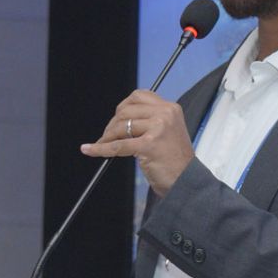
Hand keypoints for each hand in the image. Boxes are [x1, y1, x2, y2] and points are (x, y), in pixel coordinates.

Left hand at [80, 89, 194, 195]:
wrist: (186, 181)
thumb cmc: (175, 160)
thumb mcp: (168, 131)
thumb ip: (150, 120)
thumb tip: (120, 119)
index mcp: (171, 108)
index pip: (139, 96)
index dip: (123, 106)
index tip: (117, 118)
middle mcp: (165, 114)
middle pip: (127, 110)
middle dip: (112, 123)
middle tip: (107, 135)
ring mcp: (158, 128)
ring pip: (121, 126)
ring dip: (107, 137)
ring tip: (103, 144)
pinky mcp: (149, 144)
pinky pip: (118, 145)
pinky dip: (101, 148)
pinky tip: (91, 149)